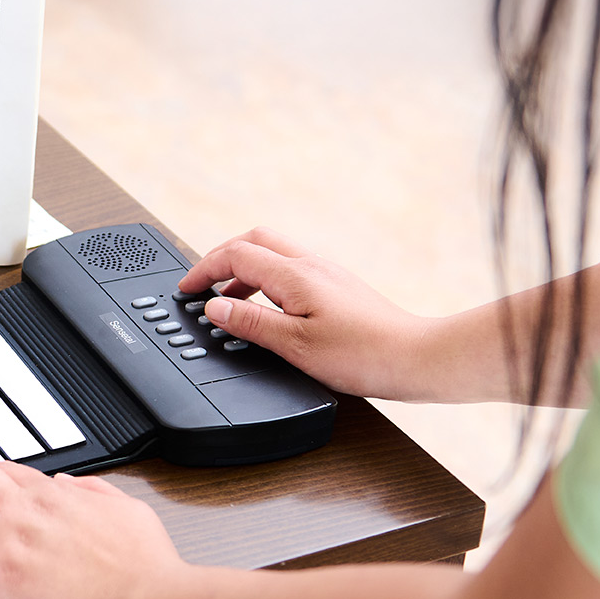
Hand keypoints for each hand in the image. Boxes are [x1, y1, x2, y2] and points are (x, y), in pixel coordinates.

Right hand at [177, 227, 437, 400]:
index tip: (186, 289)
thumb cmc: (362, 354)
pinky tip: (267, 307)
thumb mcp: (294, 345)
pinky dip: (267, 280)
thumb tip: (214, 306)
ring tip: (228, 300)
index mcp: (296, 275)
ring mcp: (327, 272)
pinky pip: (291, 268)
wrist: (413, 358)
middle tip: (203, 284)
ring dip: (244, 269)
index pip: (236, 255)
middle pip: (254, 240)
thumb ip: (251, 322)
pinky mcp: (338, 286)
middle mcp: (312, 265)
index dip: (204, 269)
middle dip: (222, 258)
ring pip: (274, 252)